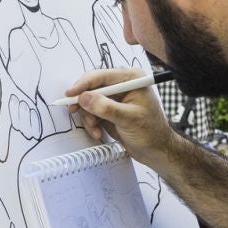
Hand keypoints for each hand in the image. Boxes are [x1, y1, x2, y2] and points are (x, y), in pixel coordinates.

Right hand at [66, 66, 180, 165]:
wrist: (156, 151)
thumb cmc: (151, 133)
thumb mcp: (128, 119)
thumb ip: (106, 108)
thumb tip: (84, 98)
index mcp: (131, 79)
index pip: (102, 76)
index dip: (84, 84)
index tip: (71, 94)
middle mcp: (122, 85)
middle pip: (92, 87)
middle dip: (85, 104)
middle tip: (75, 112)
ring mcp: (115, 98)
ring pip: (89, 102)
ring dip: (89, 117)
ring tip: (96, 130)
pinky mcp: (110, 110)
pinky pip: (92, 112)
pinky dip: (92, 123)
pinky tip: (98, 132)